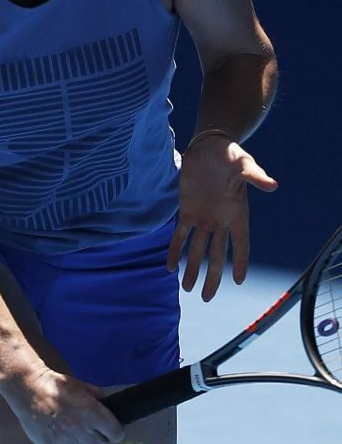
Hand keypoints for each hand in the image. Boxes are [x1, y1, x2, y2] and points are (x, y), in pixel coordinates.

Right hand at [8, 367, 125, 443]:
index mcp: (91, 412)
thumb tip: (110, 408)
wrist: (30, 390)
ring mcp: (66, 441)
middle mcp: (80, 429)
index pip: (116, 433)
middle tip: (98, 434)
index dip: (116, 431)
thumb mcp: (81, 386)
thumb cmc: (57, 385)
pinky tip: (69, 440)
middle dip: (103, 440)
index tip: (113, 429)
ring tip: (81, 436)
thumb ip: (98, 398)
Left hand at [167, 135, 277, 300]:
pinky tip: (169, 267)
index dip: (240, 262)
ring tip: (187, 288)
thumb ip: (256, 177)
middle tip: (206, 298)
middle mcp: (220, 220)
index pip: (241, 244)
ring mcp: (202, 217)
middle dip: (211, 276)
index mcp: (237, 213)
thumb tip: (272, 185)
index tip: (238, 281)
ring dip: (192, 268)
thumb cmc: (231, 155)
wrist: (209, 145)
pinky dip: (174, 250)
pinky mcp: (186, 210)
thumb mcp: (245, 165)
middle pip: (216, 254)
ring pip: (197, 249)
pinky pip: (179, 235)